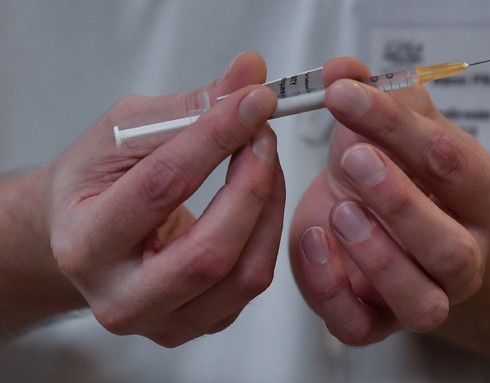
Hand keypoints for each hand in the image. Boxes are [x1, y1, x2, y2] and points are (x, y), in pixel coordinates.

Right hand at [45, 52, 284, 346]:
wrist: (82, 236)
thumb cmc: (94, 185)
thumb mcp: (123, 134)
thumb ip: (186, 106)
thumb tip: (248, 74)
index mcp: (86, 242)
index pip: (161, 188)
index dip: (215, 138)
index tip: (253, 100)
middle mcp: (121, 297)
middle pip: (208, 253)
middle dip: (251, 184)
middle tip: (264, 135)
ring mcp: (163, 321)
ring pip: (242, 275)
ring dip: (269, 207)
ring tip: (265, 160)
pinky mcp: (199, 323)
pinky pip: (251, 283)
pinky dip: (268, 231)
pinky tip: (260, 196)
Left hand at [289, 57, 489, 344]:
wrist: (374, 215)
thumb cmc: (391, 168)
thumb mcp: (389, 127)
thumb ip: (374, 95)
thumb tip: (343, 70)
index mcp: (486, 202)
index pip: (453, 165)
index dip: (397, 127)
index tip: (345, 95)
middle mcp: (464, 259)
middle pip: (448, 248)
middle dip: (399, 202)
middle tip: (353, 157)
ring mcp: (423, 298)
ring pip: (419, 301)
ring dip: (376, 255)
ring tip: (339, 209)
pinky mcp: (375, 322)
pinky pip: (359, 326)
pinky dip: (330, 288)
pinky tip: (313, 241)